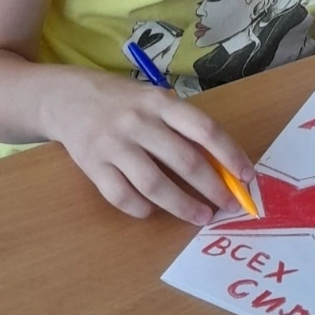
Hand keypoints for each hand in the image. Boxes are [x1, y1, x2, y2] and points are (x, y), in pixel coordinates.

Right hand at [54, 71, 254, 223]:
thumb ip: (182, 126)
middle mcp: (138, 122)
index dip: (230, 155)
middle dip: (212, 188)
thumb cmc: (123, 101)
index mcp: (160, 102)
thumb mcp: (155, 100)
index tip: (246, 177)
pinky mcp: (92, 166)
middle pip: (184, 161)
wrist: (67, 98)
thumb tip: (221, 164)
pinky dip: (142, 209)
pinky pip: (122, 196)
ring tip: (200, 216)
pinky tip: (154, 211)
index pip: (204, 129)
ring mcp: (113, 145)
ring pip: (154, 185)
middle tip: (229, 206)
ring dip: (183, 206)